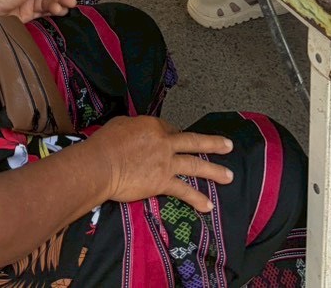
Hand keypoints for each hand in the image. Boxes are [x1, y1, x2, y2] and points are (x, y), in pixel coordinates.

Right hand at [88, 116, 234, 214]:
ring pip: (195, 165)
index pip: (170, 129)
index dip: (174, 135)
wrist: (101, 164)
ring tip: (229, 176)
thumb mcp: (121, 124)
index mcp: (153, 125)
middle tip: (229, 145)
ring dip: (214, 171)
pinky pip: (184, 191)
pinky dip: (197, 199)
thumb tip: (136, 133)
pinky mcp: (163, 182)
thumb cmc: (105, 143)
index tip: (176, 140)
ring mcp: (166, 162)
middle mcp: (164, 141)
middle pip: (193, 141)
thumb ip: (135, 128)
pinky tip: (208, 206)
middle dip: (213, 144)